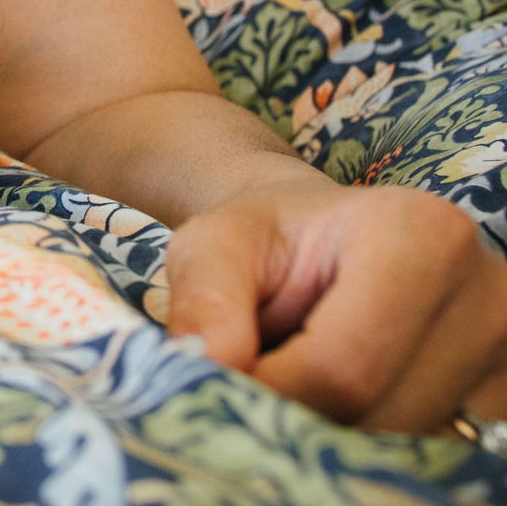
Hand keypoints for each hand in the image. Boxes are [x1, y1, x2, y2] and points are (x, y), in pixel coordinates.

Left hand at [168, 177, 506, 431]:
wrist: (321, 238)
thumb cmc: (266, 239)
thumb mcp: (213, 245)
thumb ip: (204, 300)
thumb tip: (210, 365)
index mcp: (420, 235)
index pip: (343, 367)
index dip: (272, 393)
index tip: (225, 381)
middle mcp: (487, 292)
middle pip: (382, 413)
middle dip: (303, 415)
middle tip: (261, 380)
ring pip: (410, 443)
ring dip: (338, 428)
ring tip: (305, 375)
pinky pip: (435, 448)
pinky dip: (376, 436)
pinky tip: (346, 395)